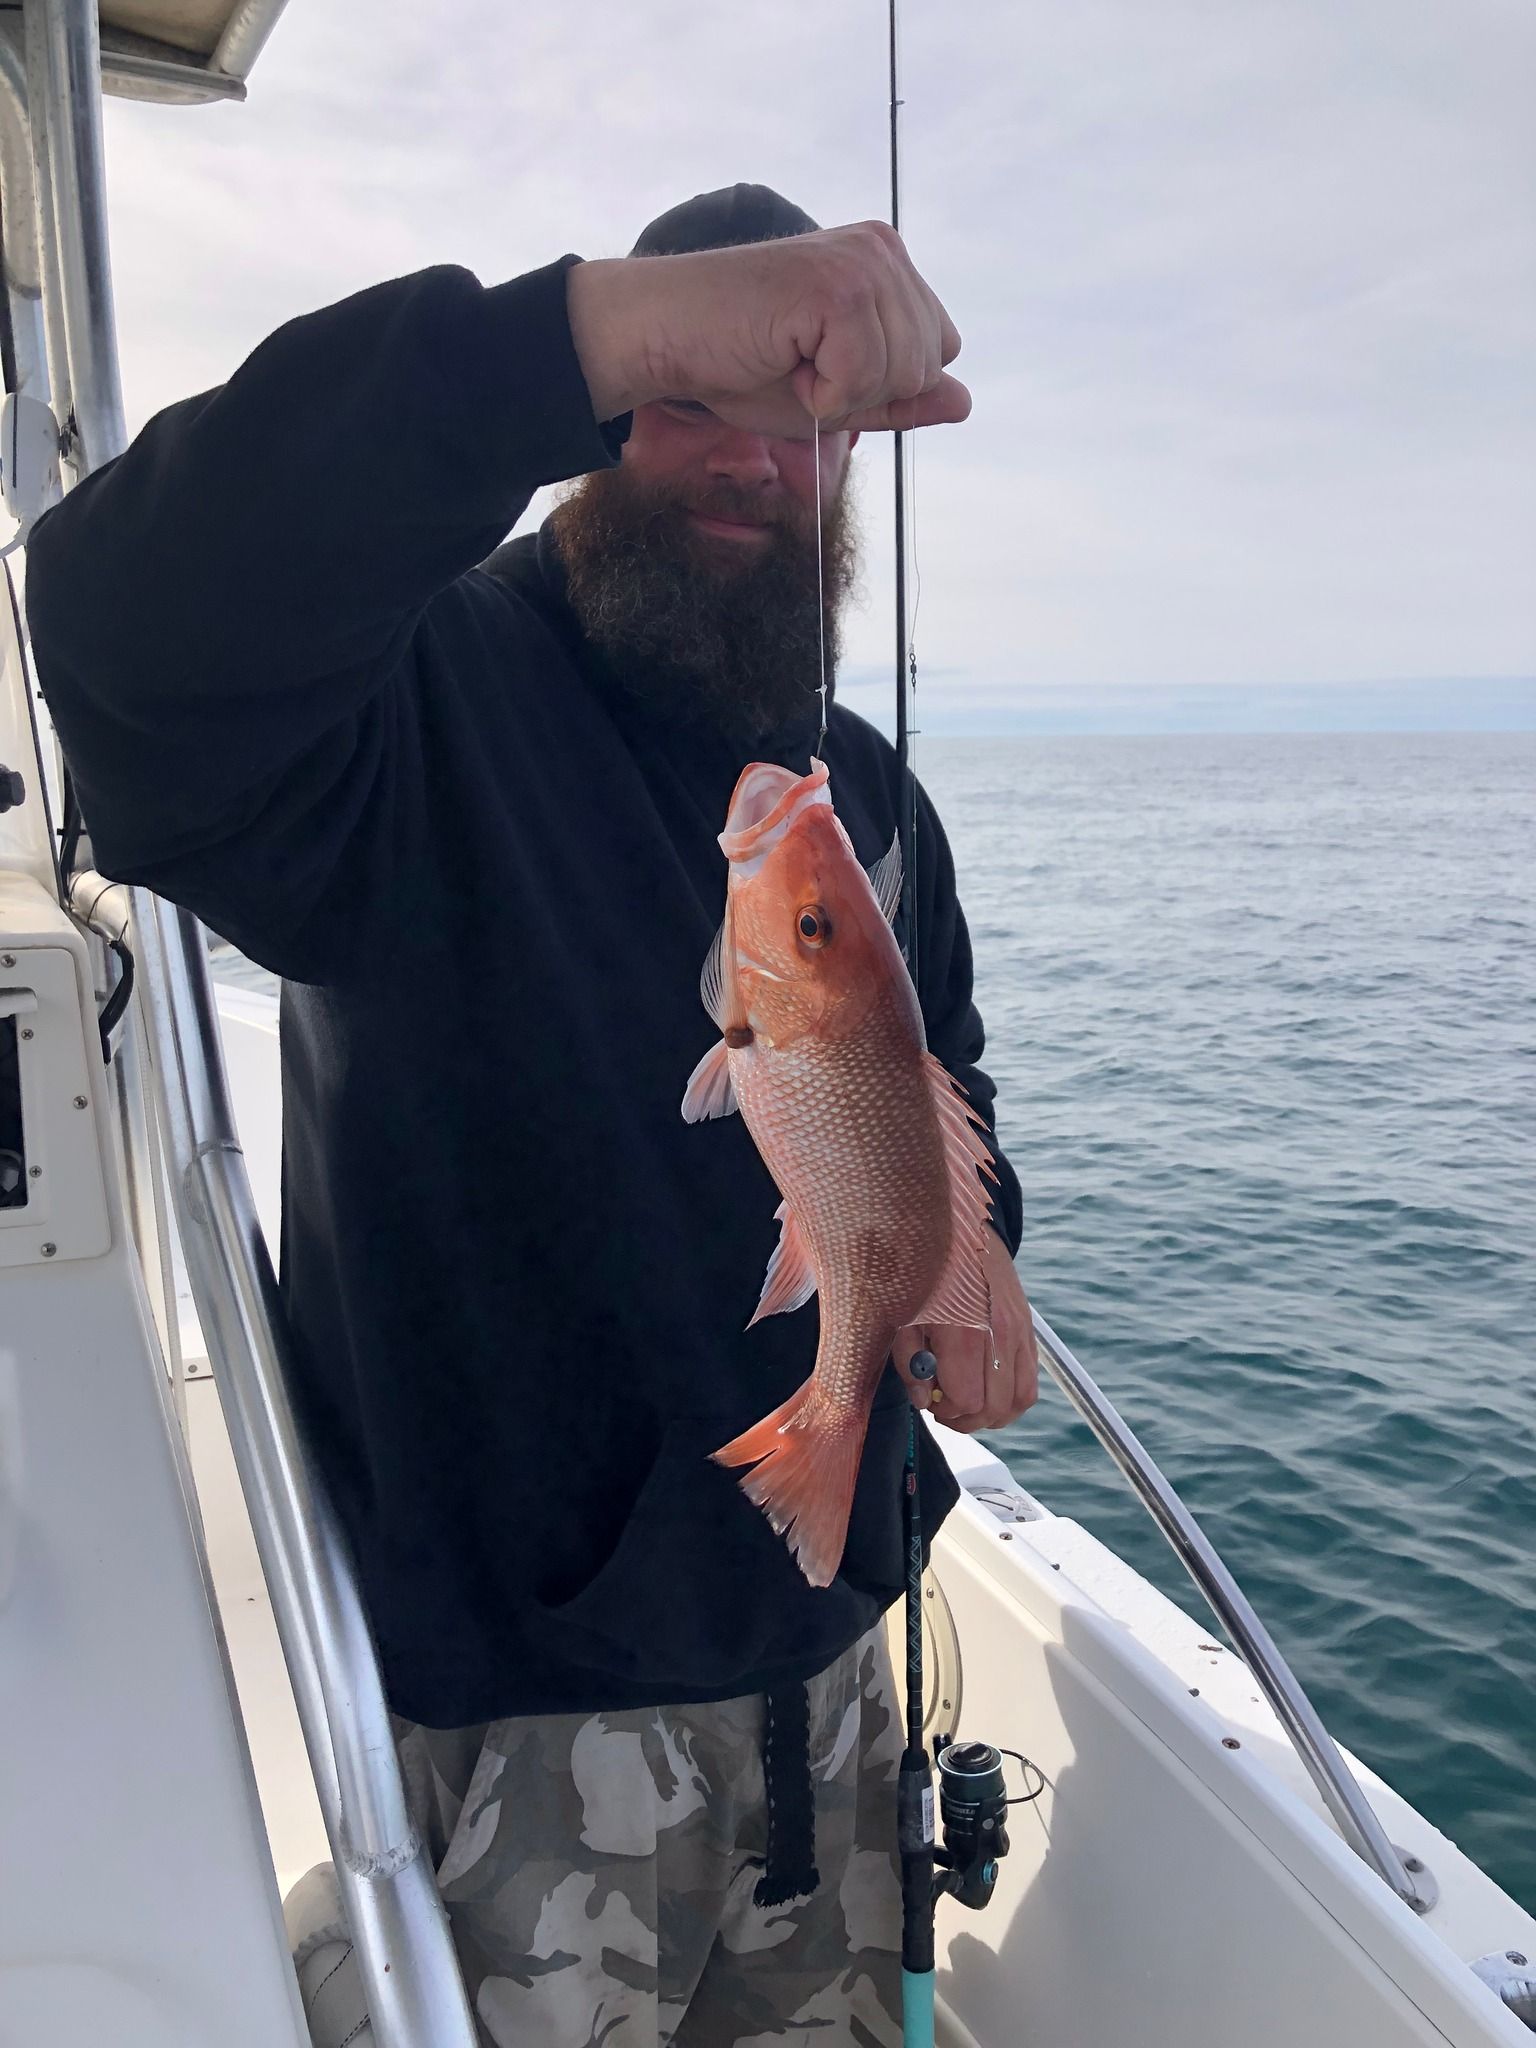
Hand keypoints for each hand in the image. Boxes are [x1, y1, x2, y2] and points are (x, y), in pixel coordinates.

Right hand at [567, 221, 969, 436]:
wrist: (667, 338)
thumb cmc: (740, 365)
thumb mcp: (836, 394)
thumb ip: (900, 398)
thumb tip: (964, 401)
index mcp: (886, 263)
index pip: (937, 350)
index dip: (881, 383)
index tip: (818, 364)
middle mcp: (882, 250)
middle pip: (926, 365)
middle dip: (863, 390)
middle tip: (797, 363)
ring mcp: (863, 262)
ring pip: (901, 374)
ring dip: (838, 392)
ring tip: (786, 358)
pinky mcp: (838, 286)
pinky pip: (863, 377)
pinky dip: (820, 393)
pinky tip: (780, 358)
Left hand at [893, 1230, 1038, 1434]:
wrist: (962, 1225)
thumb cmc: (924, 1267)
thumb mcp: (901, 1312)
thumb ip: (910, 1364)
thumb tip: (924, 1402)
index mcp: (965, 1332)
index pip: (968, 1402)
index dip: (946, 1412)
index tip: (930, 1402)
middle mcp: (1000, 1335)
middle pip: (995, 1409)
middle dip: (966, 1419)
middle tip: (944, 1408)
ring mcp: (1020, 1331)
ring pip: (1019, 1401)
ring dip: (993, 1414)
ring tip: (966, 1402)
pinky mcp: (1028, 1328)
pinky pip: (1030, 1382)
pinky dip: (1012, 1397)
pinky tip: (987, 1388)